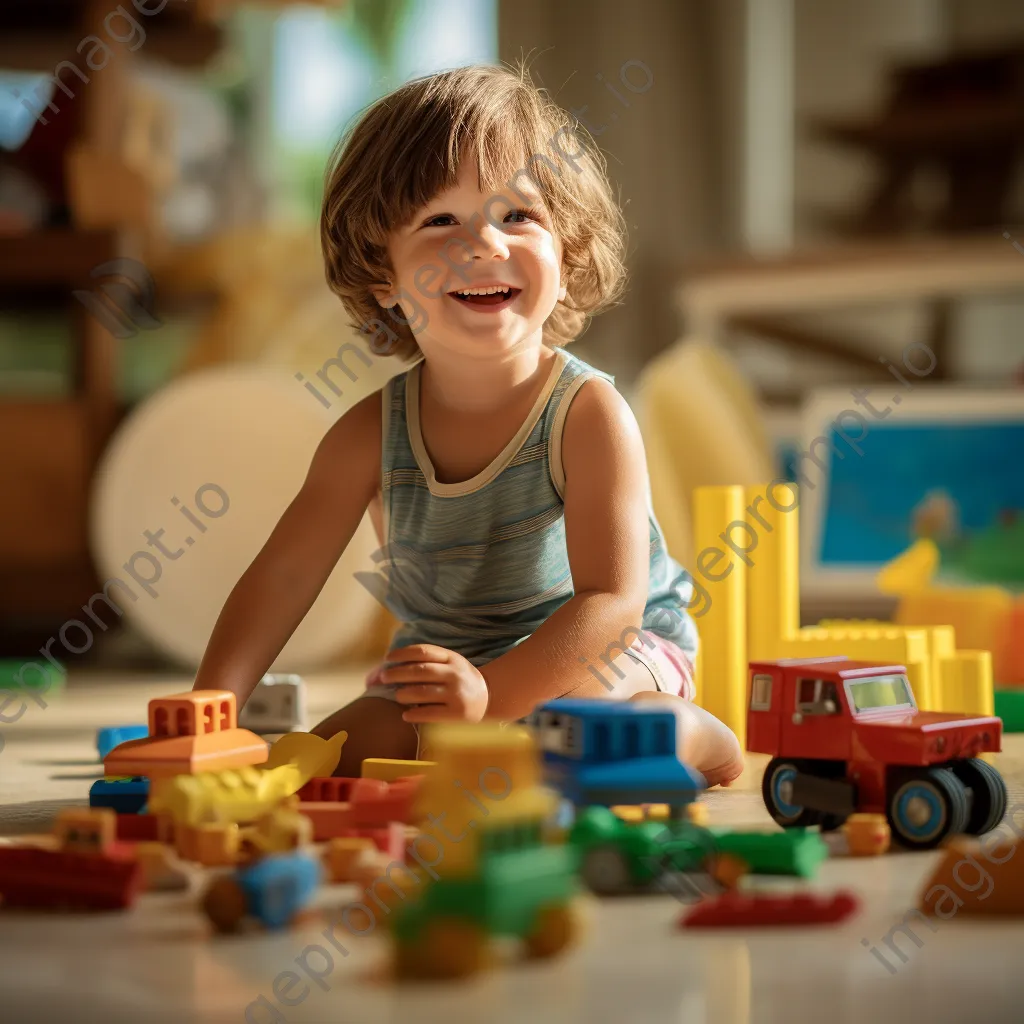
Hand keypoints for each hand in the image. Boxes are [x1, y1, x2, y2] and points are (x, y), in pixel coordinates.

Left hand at [369, 644, 487, 722]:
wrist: (489, 699)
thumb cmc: (460, 681)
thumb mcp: (450, 665)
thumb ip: (426, 663)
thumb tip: (388, 667)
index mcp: (452, 658)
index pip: (423, 651)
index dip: (402, 653)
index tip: (388, 658)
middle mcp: (455, 674)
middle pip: (420, 671)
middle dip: (397, 674)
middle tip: (383, 678)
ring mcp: (456, 694)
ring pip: (422, 692)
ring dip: (404, 694)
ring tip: (397, 696)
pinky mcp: (457, 714)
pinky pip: (429, 713)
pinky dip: (414, 714)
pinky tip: (406, 715)